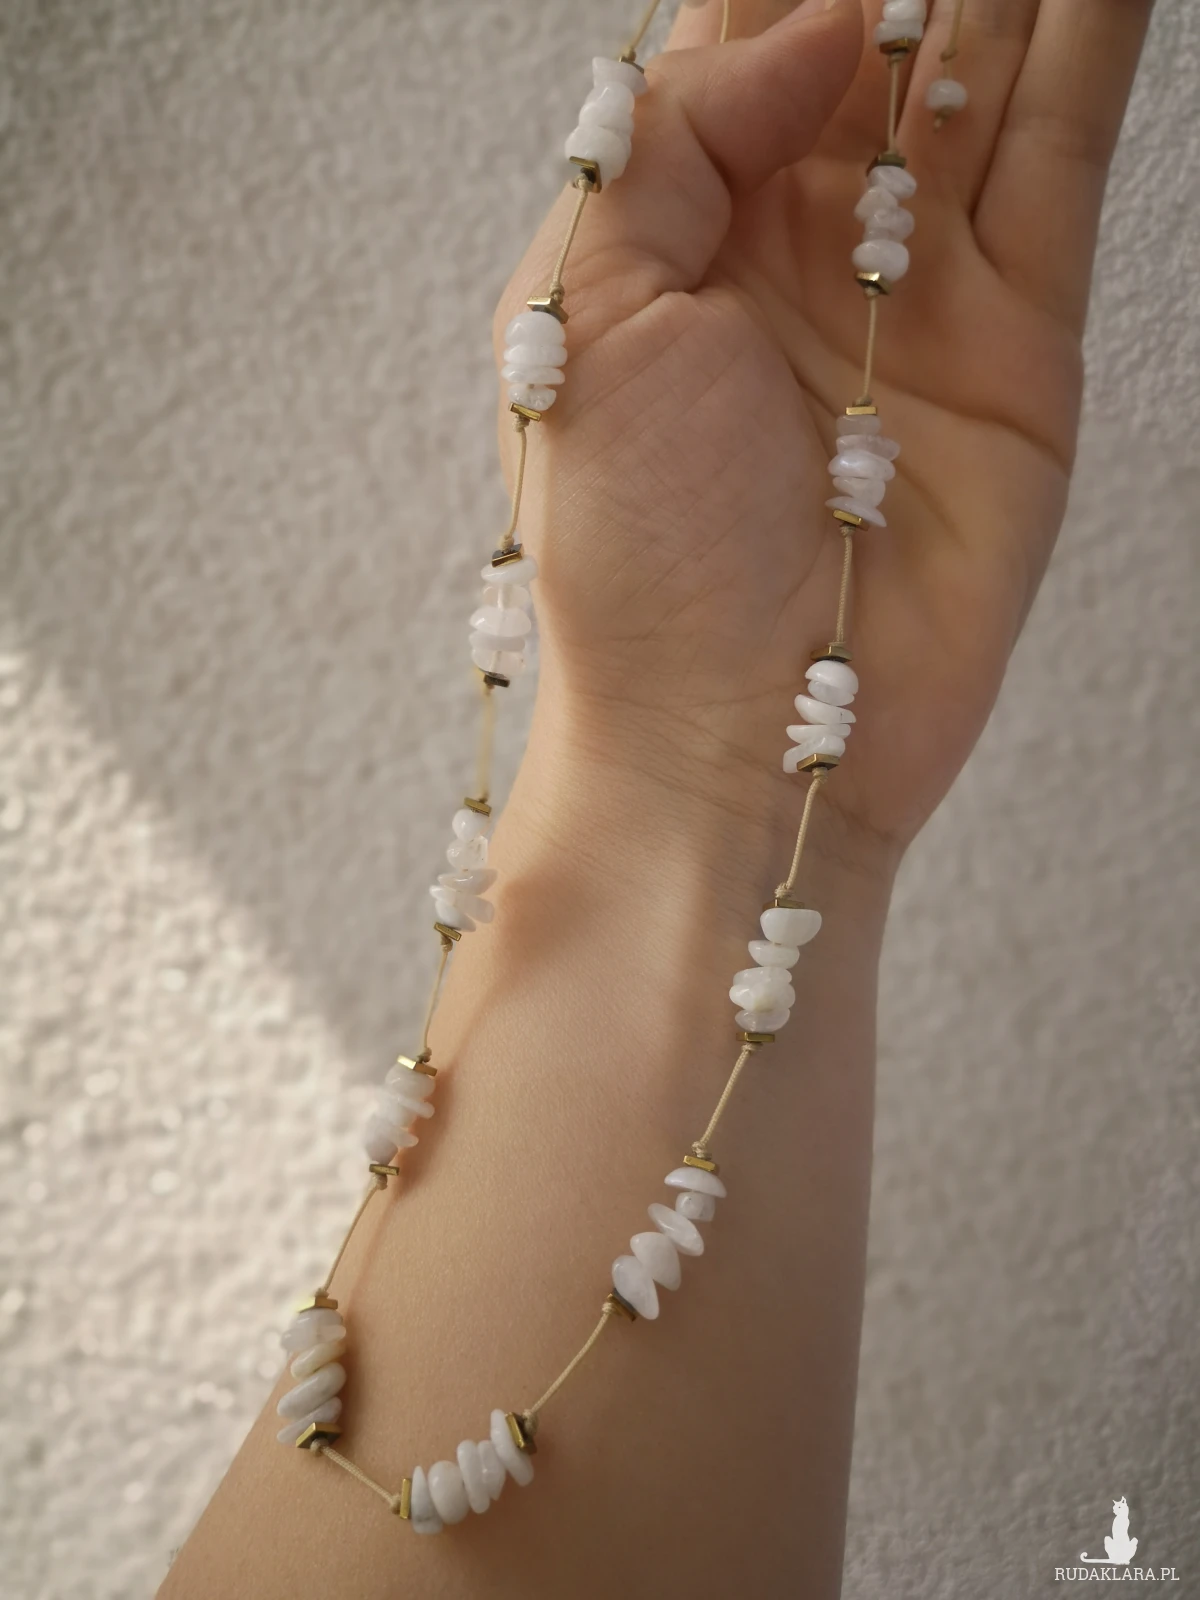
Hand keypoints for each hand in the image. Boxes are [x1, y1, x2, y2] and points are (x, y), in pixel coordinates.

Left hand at [495, 0, 1151, 862]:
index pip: (743, 33)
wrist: (739, 743)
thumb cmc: (630, 560)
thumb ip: (672, 142)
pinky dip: (1094, 47)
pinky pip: (1066, 160)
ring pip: (982, 75)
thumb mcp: (583, 323)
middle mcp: (798, 244)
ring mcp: (918, 290)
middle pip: (877, 32)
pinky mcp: (1021, 344)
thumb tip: (813, 23)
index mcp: (677, 231)